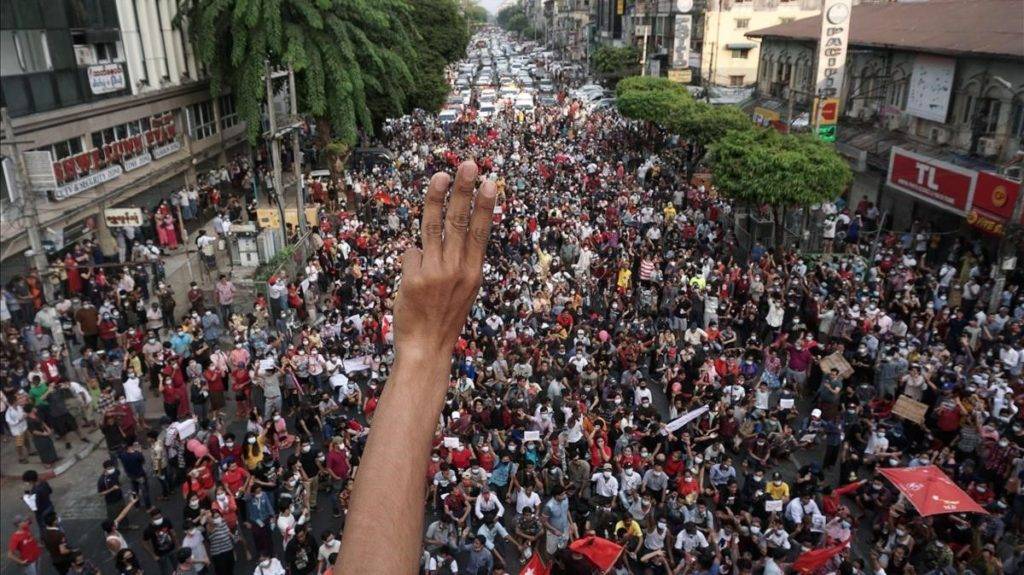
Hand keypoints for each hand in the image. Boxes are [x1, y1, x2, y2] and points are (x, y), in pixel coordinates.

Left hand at [393, 161, 495, 358]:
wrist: (426, 349)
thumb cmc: (443, 320)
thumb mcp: (463, 292)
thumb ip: (457, 264)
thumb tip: (434, 241)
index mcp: (473, 273)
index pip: (481, 232)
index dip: (485, 206)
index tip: (490, 182)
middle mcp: (457, 270)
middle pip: (460, 222)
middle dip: (465, 190)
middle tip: (469, 165)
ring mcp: (436, 273)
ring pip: (434, 227)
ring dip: (437, 198)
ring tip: (441, 176)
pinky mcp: (415, 278)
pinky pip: (411, 255)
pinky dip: (412, 262)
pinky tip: (414, 283)